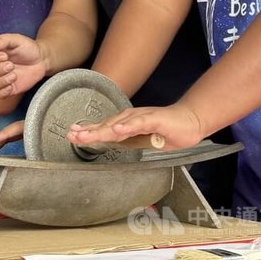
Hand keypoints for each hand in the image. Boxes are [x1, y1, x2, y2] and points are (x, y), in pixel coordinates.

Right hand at [0, 34, 45, 98]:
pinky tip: (11, 86)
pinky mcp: (6, 89)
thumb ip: (5, 40)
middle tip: (11, 65)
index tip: (5, 56)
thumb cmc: (28, 48)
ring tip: (14, 75)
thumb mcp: (17, 40)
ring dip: (1, 81)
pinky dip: (3, 92)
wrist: (41, 60)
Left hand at [66, 103, 204, 150]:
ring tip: (86, 135)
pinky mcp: (154, 119)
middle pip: (105, 127)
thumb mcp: (140, 139)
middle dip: (88, 132)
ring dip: (101, 130)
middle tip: (71, 135)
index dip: (87, 132)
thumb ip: (125, 140)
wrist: (189, 122)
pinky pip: (138, 123)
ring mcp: (140, 118)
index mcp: (125, 124)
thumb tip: (108, 142)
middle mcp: (129, 118)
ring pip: (117, 124)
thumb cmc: (165, 131)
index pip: (103, 129)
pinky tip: (116, 130)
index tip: (72, 136)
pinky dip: (126, 127)